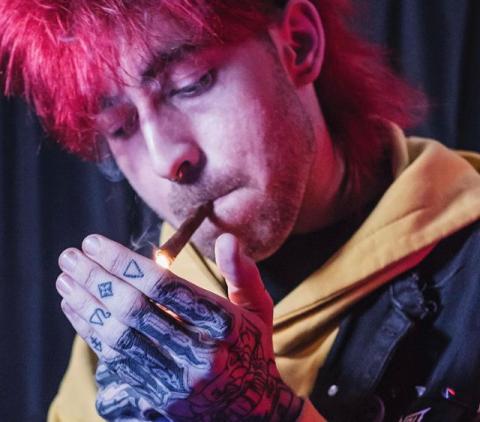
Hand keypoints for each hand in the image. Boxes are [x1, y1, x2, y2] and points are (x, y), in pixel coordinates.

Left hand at [56, 233, 303, 420]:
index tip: (95, 242)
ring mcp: (177, 381)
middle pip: (135, 310)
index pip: (166, 287)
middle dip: (97, 278)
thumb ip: (241, 272)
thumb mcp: (258, 307)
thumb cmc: (251, 347)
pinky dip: (92, 331)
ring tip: (65, 278)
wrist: (253, 412)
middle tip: (70, 255)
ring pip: (119, 337)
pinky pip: (116, 360)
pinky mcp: (158, 398)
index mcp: (225, 325)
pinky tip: (76, 308)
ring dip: (86, 305)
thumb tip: (225, 238)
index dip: (124, 262)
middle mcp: (200, 354)